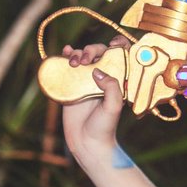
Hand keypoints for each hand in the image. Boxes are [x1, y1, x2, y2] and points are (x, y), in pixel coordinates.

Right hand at [62, 36, 127, 157]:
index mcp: (117, 79)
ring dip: (78, 53)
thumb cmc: (105, 127)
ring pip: (83, 57)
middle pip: (98, 52)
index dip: (118, 45)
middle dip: (91, 50)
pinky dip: (66, 56)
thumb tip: (97, 70)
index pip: (120, 56)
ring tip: (73, 60)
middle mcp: (102, 77)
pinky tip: (66, 51)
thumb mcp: (113, 106)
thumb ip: (111, 86)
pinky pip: (68, 67)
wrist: (87, 142)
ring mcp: (86, 80)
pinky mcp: (72, 86)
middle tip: (85, 60)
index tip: (113, 44)